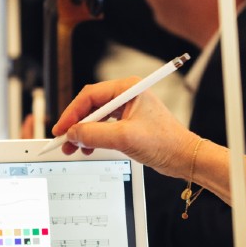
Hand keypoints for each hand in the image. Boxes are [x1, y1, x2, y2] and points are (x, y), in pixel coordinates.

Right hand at [52, 78, 197, 179]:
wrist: (184, 157)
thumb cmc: (165, 142)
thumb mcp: (124, 138)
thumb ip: (94, 134)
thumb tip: (72, 134)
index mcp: (128, 89)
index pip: (89, 96)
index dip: (71, 113)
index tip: (61, 129)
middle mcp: (127, 96)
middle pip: (90, 107)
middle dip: (76, 125)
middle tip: (64, 140)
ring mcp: (128, 110)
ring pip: (95, 118)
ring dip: (83, 133)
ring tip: (75, 148)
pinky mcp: (129, 124)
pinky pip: (104, 127)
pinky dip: (94, 138)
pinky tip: (89, 148)